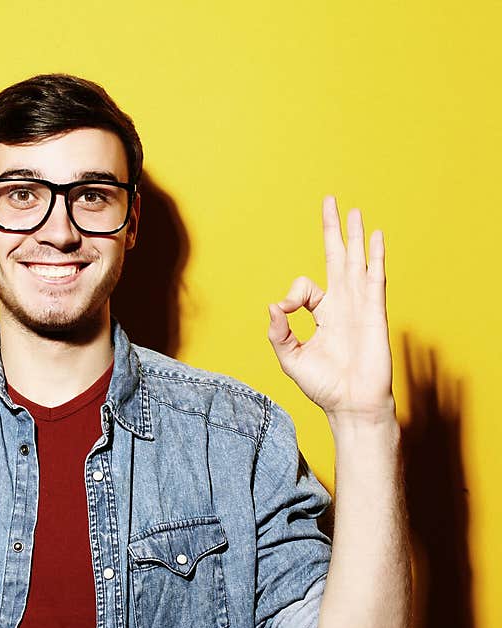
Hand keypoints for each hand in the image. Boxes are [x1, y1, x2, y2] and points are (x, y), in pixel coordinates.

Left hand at [267, 196, 394, 421]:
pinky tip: (376, 237)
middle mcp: (342, 305)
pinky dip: (375, 257)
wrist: (350, 404)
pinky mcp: (374, 313)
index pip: (306, 288)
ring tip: (354, 211)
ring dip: (355, 236)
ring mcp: (360, 306)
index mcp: (322, 314)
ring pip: (357, 262)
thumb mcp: (290, 358)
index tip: (286, 309)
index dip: (292, 294)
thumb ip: (278, 332)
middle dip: (333, 230)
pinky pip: (375, 278)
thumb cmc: (323, 385)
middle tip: (330, 201)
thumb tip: (272, 305)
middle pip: (337, 258)